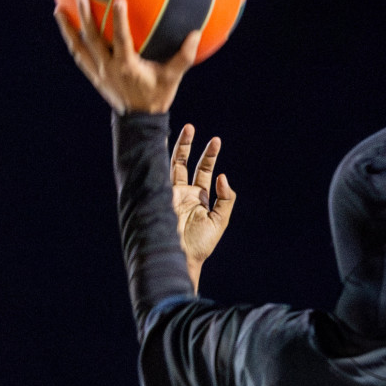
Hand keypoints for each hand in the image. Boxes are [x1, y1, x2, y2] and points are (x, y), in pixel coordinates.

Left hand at [54, 0, 198, 113]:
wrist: (140, 121)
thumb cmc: (157, 96)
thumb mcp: (173, 77)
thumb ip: (184, 57)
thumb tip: (197, 34)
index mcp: (127, 67)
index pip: (122, 40)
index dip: (120, 20)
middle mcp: (109, 68)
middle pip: (93, 40)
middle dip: (86, 17)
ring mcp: (98, 72)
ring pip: (79, 48)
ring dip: (68, 29)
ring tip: (58, 10)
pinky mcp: (93, 76)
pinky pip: (79, 56)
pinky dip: (72, 41)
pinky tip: (66, 27)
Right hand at [169, 124, 235, 288]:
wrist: (182, 258)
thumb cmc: (201, 245)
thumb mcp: (220, 220)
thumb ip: (226, 199)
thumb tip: (223, 177)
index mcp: (198, 197)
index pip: (203, 170)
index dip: (209, 155)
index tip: (216, 140)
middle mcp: (183, 192)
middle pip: (185, 163)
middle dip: (189, 145)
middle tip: (192, 127)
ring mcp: (170, 194)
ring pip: (172, 165)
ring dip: (178, 148)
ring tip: (186, 129)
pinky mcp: (160, 197)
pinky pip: (160, 176)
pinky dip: (161, 162)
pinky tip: (162, 147)